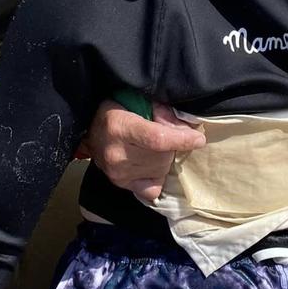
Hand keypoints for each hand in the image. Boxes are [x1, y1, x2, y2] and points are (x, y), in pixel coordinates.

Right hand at [82, 100, 204, 201]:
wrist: (88, 129)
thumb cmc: (116, 110)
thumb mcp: (136, 100)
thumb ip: (162, 111)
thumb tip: (187, 127)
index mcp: (119, 126)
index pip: (157, 139)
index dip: (182, 139)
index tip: (198, 139)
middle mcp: (117, 153)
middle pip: (162, 156)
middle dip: (172, 145)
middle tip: (165, 134)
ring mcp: (118, 173)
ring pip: (161, 170)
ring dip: (164, 159)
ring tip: (153, 147)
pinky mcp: (121, 185)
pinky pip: (153, 188)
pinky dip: (157, 176)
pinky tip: (151, 165)